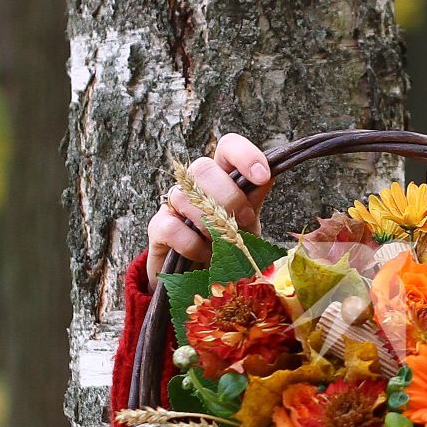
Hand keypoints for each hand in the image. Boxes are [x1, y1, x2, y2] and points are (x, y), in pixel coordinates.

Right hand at [144, 132, 275, 277]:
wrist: (206, 280)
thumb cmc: (232, 245)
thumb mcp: (249, 223)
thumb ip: (254, 199)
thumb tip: (268, 175)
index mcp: (223, 177)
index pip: (227, 147)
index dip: (244, 155)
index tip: (262, 176)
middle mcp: (195, 184)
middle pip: (203, 167)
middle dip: (229, 196)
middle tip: (244, 221)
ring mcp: (174, 204)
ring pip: (185, 196)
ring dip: (210, 224)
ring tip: (225, 243)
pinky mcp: (158, 228)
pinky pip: (171, 228)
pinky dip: (193, 244)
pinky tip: (205, 255)